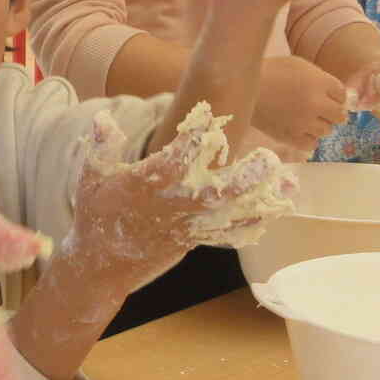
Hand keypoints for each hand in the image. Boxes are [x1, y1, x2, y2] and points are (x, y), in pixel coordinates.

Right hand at [65, 109, 297, 290]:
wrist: (103, 264)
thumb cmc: (97, 214)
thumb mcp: (90, 178)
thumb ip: (101, 148)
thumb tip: (103, 119)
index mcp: (145, 188)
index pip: (173, 161)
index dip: (192, 139)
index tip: (210, 115)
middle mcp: (172, 208)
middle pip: (214, 195)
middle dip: (244, 178)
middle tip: (269, 159)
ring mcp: (188, 226)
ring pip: (230, 215)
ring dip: (261, 200)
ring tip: (289, 182)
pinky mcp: (196, 239)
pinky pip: (229, 234)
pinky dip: (255, 223)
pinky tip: (278, 208)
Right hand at [253, 56, 346, 156]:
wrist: (244, 90)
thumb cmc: (270, 71)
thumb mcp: (298, 64)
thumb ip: (318, 77)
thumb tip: (332, 93)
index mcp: (319, 82)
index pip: (342, 94)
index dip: (335, 95)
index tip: (326, 95)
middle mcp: (316, 104)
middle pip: (339, 115)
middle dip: (332, 111)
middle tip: (321, 109)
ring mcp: (305, 123)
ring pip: (327, 130)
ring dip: (320, 125)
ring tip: (307, 120)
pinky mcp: (291, 137)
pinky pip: (311, 144)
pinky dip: (309, 138)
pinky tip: (301, 131)